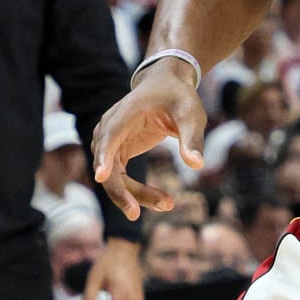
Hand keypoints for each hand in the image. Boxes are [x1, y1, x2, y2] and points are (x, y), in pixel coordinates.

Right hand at [92, 62, 205, 217]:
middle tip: (136, 215)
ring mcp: (110, 141)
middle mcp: (110, 127)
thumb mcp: (191, 114)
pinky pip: (120, 178)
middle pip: (106, 164)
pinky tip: (162, 201)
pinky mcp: (117, 151)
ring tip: (167, 204)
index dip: (105, 156)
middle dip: (120, 191)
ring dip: (134, 195)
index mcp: (126, 112)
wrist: (166, 85)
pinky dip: (136, 192)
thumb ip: (193, 138)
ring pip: (112, 177)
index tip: (102, 176)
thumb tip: (197, 165)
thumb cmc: (178, 97)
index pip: (110, 135)